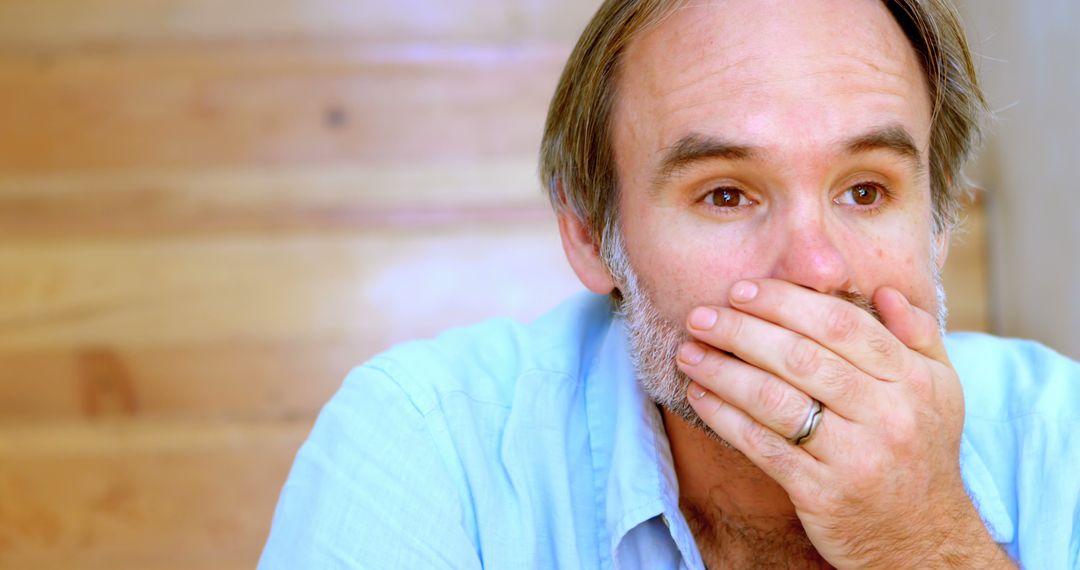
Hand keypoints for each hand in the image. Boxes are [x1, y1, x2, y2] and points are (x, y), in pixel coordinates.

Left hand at [675, 279, 1012, 567]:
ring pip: (775, 399)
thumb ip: (917, 335)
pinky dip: (724, 417)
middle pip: (800, 357)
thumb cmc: (919, 453)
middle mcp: (888, 414)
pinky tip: (699, 395)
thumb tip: (881, 290)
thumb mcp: (940, 391)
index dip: (785, 302)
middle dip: (741, 330)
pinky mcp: (822, 492)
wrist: (923, 541)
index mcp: (913, 379)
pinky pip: (762, 445)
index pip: (840, 324)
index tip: (741, 291)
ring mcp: (855, 456)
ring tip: (688, 352)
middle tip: (701, 315)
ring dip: (722, 370)